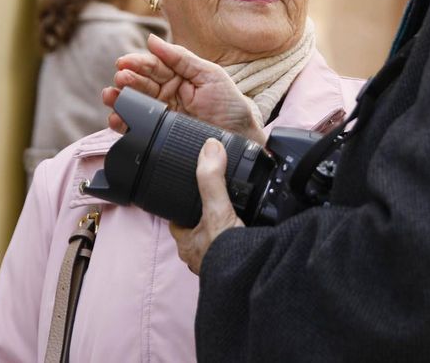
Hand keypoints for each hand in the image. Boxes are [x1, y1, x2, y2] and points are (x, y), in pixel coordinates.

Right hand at [101, 35, 266, 144]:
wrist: (240, 138)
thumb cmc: (230, 104)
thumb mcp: (209, 74)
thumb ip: (181, 57)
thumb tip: (152, 39)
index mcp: (177, 74)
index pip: (153, 65)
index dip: (137, 63)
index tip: (124, 63)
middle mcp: (166, 92)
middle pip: (140, 83)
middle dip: (127, 80)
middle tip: (120, 79)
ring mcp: (161, 112)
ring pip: (134, 103)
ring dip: (120, 99)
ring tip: (111, 96)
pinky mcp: (158, 132)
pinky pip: (137, 126)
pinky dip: (123, 122)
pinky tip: (116, 118)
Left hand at [170, 138, 243, 273]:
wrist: (252, 282)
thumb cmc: (228, 257)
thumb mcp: (218, 210)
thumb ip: (212, 179)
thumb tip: (210, 147)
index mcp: (188, 242)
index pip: (177, 217)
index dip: (182, 201)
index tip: (188, 187)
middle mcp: (200, 254)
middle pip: (199, 226)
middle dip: (207, 214)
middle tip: (219, 196)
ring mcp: (218, 262)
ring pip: (216, 238)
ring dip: (226, 228)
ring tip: (238, 210)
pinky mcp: (236, 266)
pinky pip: (234, 248)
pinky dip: (240, 239)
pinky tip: (252, 230)